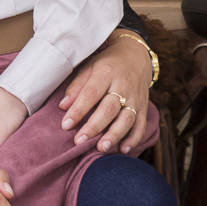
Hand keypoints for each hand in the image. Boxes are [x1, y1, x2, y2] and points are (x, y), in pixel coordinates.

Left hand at [58, 29, 150, 153]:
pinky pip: (141, 124)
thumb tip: (62, 106)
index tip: (65, 125)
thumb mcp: (89, 67)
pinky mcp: (144, 106)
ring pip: (127, 119)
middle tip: (79, 141)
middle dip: (94, 126)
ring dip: (114, 135)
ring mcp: (135, 97)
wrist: (135, 56)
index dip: (78, 110)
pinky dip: (134, 139)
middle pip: (109, 108)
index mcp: (106, 73)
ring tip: (101, 148)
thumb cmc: (107, 64)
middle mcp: (123, 85)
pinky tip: (123, 150)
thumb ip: (76, 86)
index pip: (90, 93)